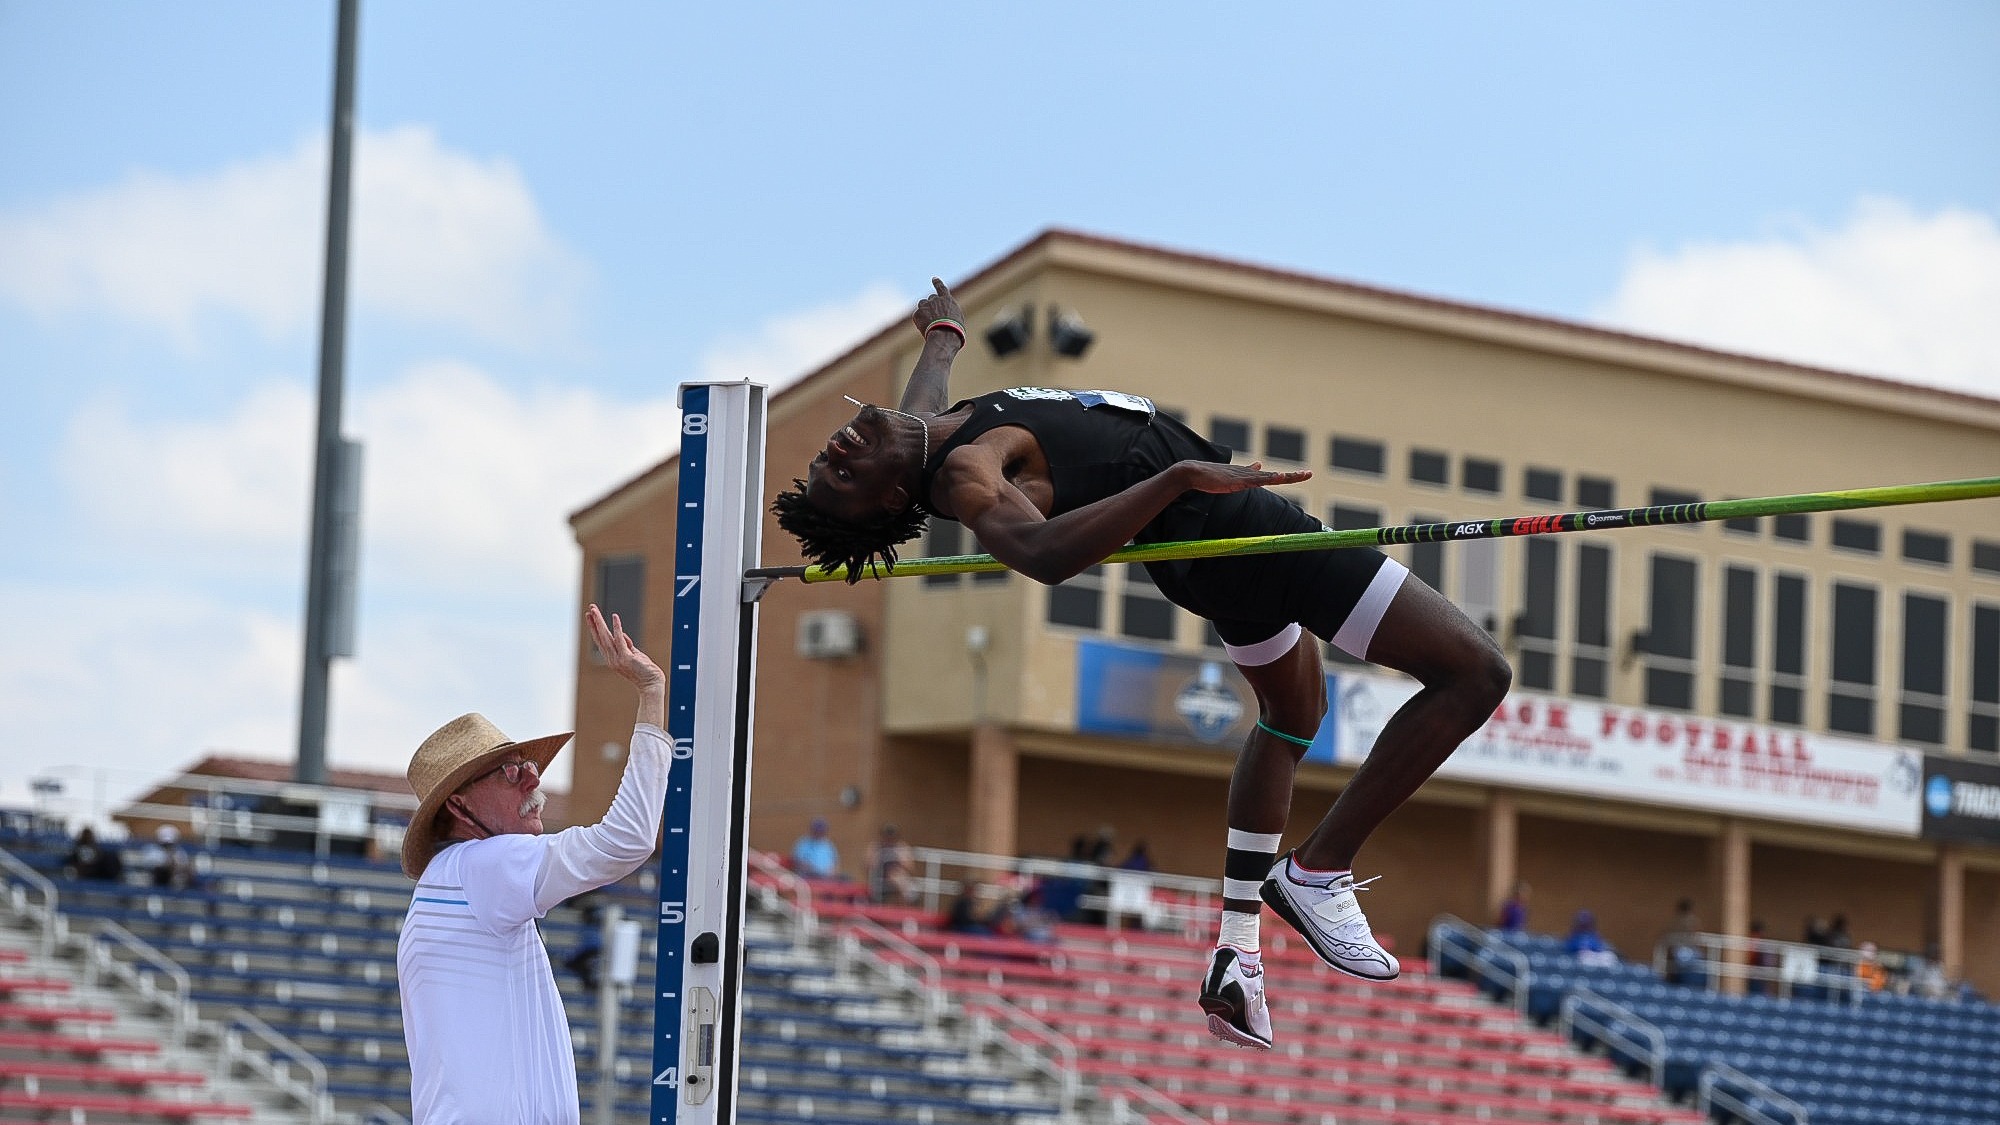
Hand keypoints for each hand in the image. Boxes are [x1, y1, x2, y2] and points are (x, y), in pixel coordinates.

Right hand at [586, 604, 663, 692]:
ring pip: (606, 637)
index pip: (600, 641)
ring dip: (600, 622)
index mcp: (612, 659)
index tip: (590, 617)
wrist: (651, 685)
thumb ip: (627, 645)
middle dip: (594, 622)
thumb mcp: (634, 655)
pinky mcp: (627, 658)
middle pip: (600, 637)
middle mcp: (612, 659)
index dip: (595, 628)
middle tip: (590, 608)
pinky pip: (620, 640)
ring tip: (595, 611)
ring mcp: (618, 659)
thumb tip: (622, 634)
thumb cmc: (645, 671)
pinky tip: (614, 617)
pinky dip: (617, 628)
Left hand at [913, 277, 963, 333]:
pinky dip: (920, 321)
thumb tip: (945, 315)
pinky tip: (926, 328)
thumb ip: (949, 313)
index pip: (941, 288)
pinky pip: (917, 316)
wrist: (944, 335)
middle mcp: (935, 300)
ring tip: (930, 323)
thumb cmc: (954, 331)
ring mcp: (925, 306)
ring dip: (924, 310)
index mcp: (947, 300)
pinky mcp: (917, 313)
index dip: (937, 283)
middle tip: (934, 316)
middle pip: (931, 298)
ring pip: (922, 304)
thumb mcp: (957, 320)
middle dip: (932, 305)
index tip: (934, 278)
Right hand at [1177, 460, 1312, 494]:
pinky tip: (1278, 477)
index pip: (1271, 476)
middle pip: (1276, 476)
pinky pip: (1256, 480)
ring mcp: (1243, 477)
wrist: (1193, 472)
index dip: (1287, 476)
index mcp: (1248, 475)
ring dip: (1285, 477)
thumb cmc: (1210, 476)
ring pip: (1269, 477)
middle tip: (1309, 474)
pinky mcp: (1236, 480)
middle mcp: (1249, 474)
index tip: (1303, 474)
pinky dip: (1268, 478)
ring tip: (1301, 475)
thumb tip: (1258, 464)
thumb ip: (1245, 472)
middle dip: (1293, 476)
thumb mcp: (1231, 477)